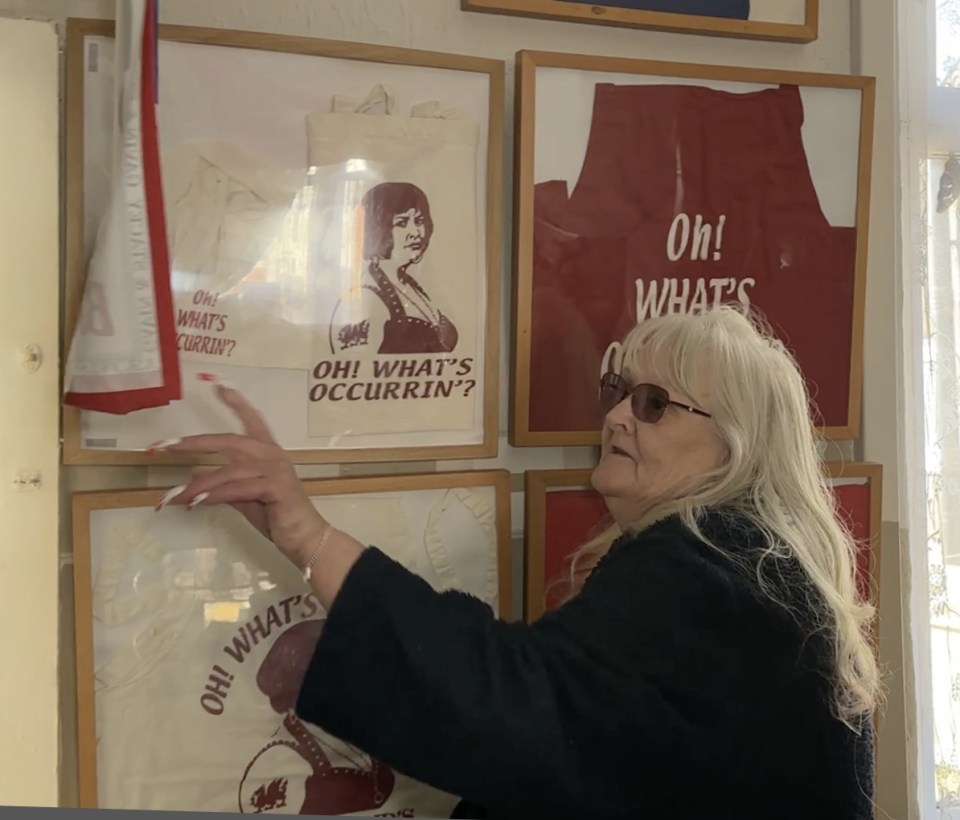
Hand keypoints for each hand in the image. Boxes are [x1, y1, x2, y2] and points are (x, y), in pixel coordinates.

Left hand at [150, 377, 328, 568]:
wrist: (304, 537)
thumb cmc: (277, 516)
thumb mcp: (243, 497)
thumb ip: (221, 483)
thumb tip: (193, 473)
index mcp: (267, 452)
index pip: (252, 421)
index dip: (237, 403)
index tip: (219, 385)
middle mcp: (272, 455)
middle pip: (230, 441)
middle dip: (195, 443)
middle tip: (166, 445)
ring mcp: (275, 469)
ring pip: (228, 471)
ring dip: (198, 485)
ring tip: (174, 496)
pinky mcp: (276, 487)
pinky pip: (236, 489)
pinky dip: (214, 495)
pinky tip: (196, 503)